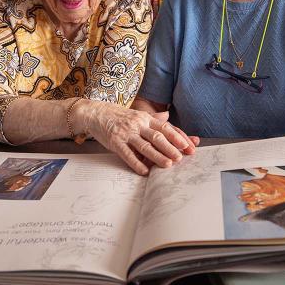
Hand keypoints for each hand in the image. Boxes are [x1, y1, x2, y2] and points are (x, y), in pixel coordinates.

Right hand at [78, 100, 196, 174]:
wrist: (95, 113)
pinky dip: (136, 163)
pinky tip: (144, 171)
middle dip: (171, 148)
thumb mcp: (136, 113)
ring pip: (145, 145)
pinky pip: (127, 154)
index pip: (165, 128)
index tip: (189, 145)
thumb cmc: (117, 115)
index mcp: (145, 118)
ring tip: (168, 164)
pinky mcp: (115, 141)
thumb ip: (152, 118)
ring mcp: (126, 133)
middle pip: (157, 137)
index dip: (178, 137)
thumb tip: (168, 117)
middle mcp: (137, 124)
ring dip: (157, 156)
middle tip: (181, 157)